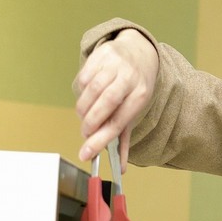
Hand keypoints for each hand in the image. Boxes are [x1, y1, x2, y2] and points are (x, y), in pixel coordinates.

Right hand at [73, 29, 158, 164]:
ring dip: (83, 110)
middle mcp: (130, 78)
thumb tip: (122, 169)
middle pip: (104, 105)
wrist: (138, 51)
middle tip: (85, 132)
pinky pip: (83, 78)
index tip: (86, 154)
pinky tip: (87, 95)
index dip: (100, 140)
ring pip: (91, 92)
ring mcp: (115, 64)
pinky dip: (81, 92)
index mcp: (141, 95)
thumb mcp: (135, 110)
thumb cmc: (135, 88)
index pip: (118, 122)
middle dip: (90, 124)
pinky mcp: (102, 55)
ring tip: (86, 116)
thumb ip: (124, 138)